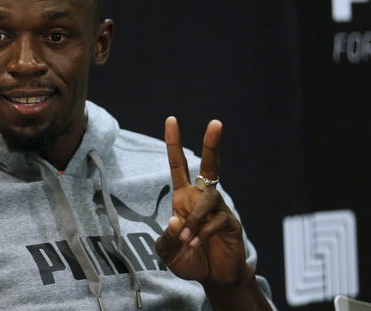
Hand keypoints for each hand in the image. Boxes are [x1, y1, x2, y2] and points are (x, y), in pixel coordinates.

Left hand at [155, 117, 248, 285]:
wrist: (214, 278)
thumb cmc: (190, 259)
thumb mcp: (168, 252)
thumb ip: (166, 241)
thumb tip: (175, 221)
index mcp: (184, 198)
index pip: (178, 165)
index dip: (173, 143)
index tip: (171, 119)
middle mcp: (202, 198)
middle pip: (209, 166)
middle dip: (212, 144)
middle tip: (216, 122)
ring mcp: (219, 209)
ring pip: (208, 199)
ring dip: (194, 219)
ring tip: (187, 239)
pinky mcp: (231, 224)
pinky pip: (217, 220)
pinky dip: (202, 232)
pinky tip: (196, 244)